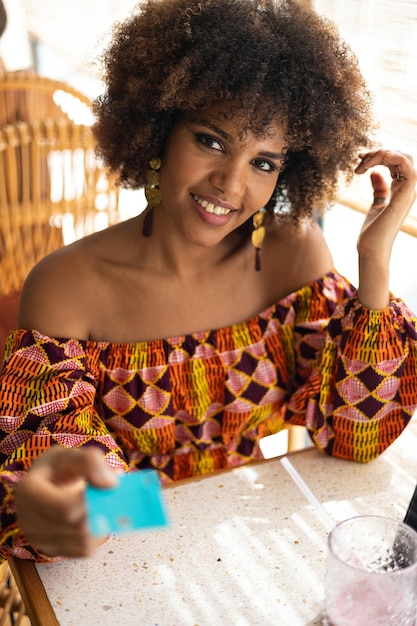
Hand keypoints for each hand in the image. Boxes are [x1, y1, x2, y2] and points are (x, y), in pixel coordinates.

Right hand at [14, 446, 118, 557]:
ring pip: (82, 540)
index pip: (64, 506)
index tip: (107, 485)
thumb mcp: (68, 454)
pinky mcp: (52, 551)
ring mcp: (39, 539)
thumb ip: (88, 461)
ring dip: (100, 522)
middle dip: (99, 510)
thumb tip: (111, 483)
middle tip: (111, 494)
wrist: (44, 485)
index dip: (91, 498)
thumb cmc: (56, 468)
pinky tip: (94, 517)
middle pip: (75, 525)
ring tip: (102, 504)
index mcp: (29, 492)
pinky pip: (83, 550)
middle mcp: (28, 520)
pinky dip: (96, 534)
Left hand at [354, 149, 415, 307]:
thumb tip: (375, 173)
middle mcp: (407, 190)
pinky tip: (370, 163)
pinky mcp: (404, 196)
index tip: (359, 159)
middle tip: (359, 159)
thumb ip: (379, 189)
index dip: (379, 156)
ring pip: (405, 158)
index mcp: (401, 190)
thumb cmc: (371, 234)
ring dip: (383, 154)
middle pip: (402, 156)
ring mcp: (408, 192)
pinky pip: (407, 167)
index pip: (397, 162)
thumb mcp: (375, 205)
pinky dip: (391, 158)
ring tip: (362, 162)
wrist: (371, 250)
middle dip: (380, 152)